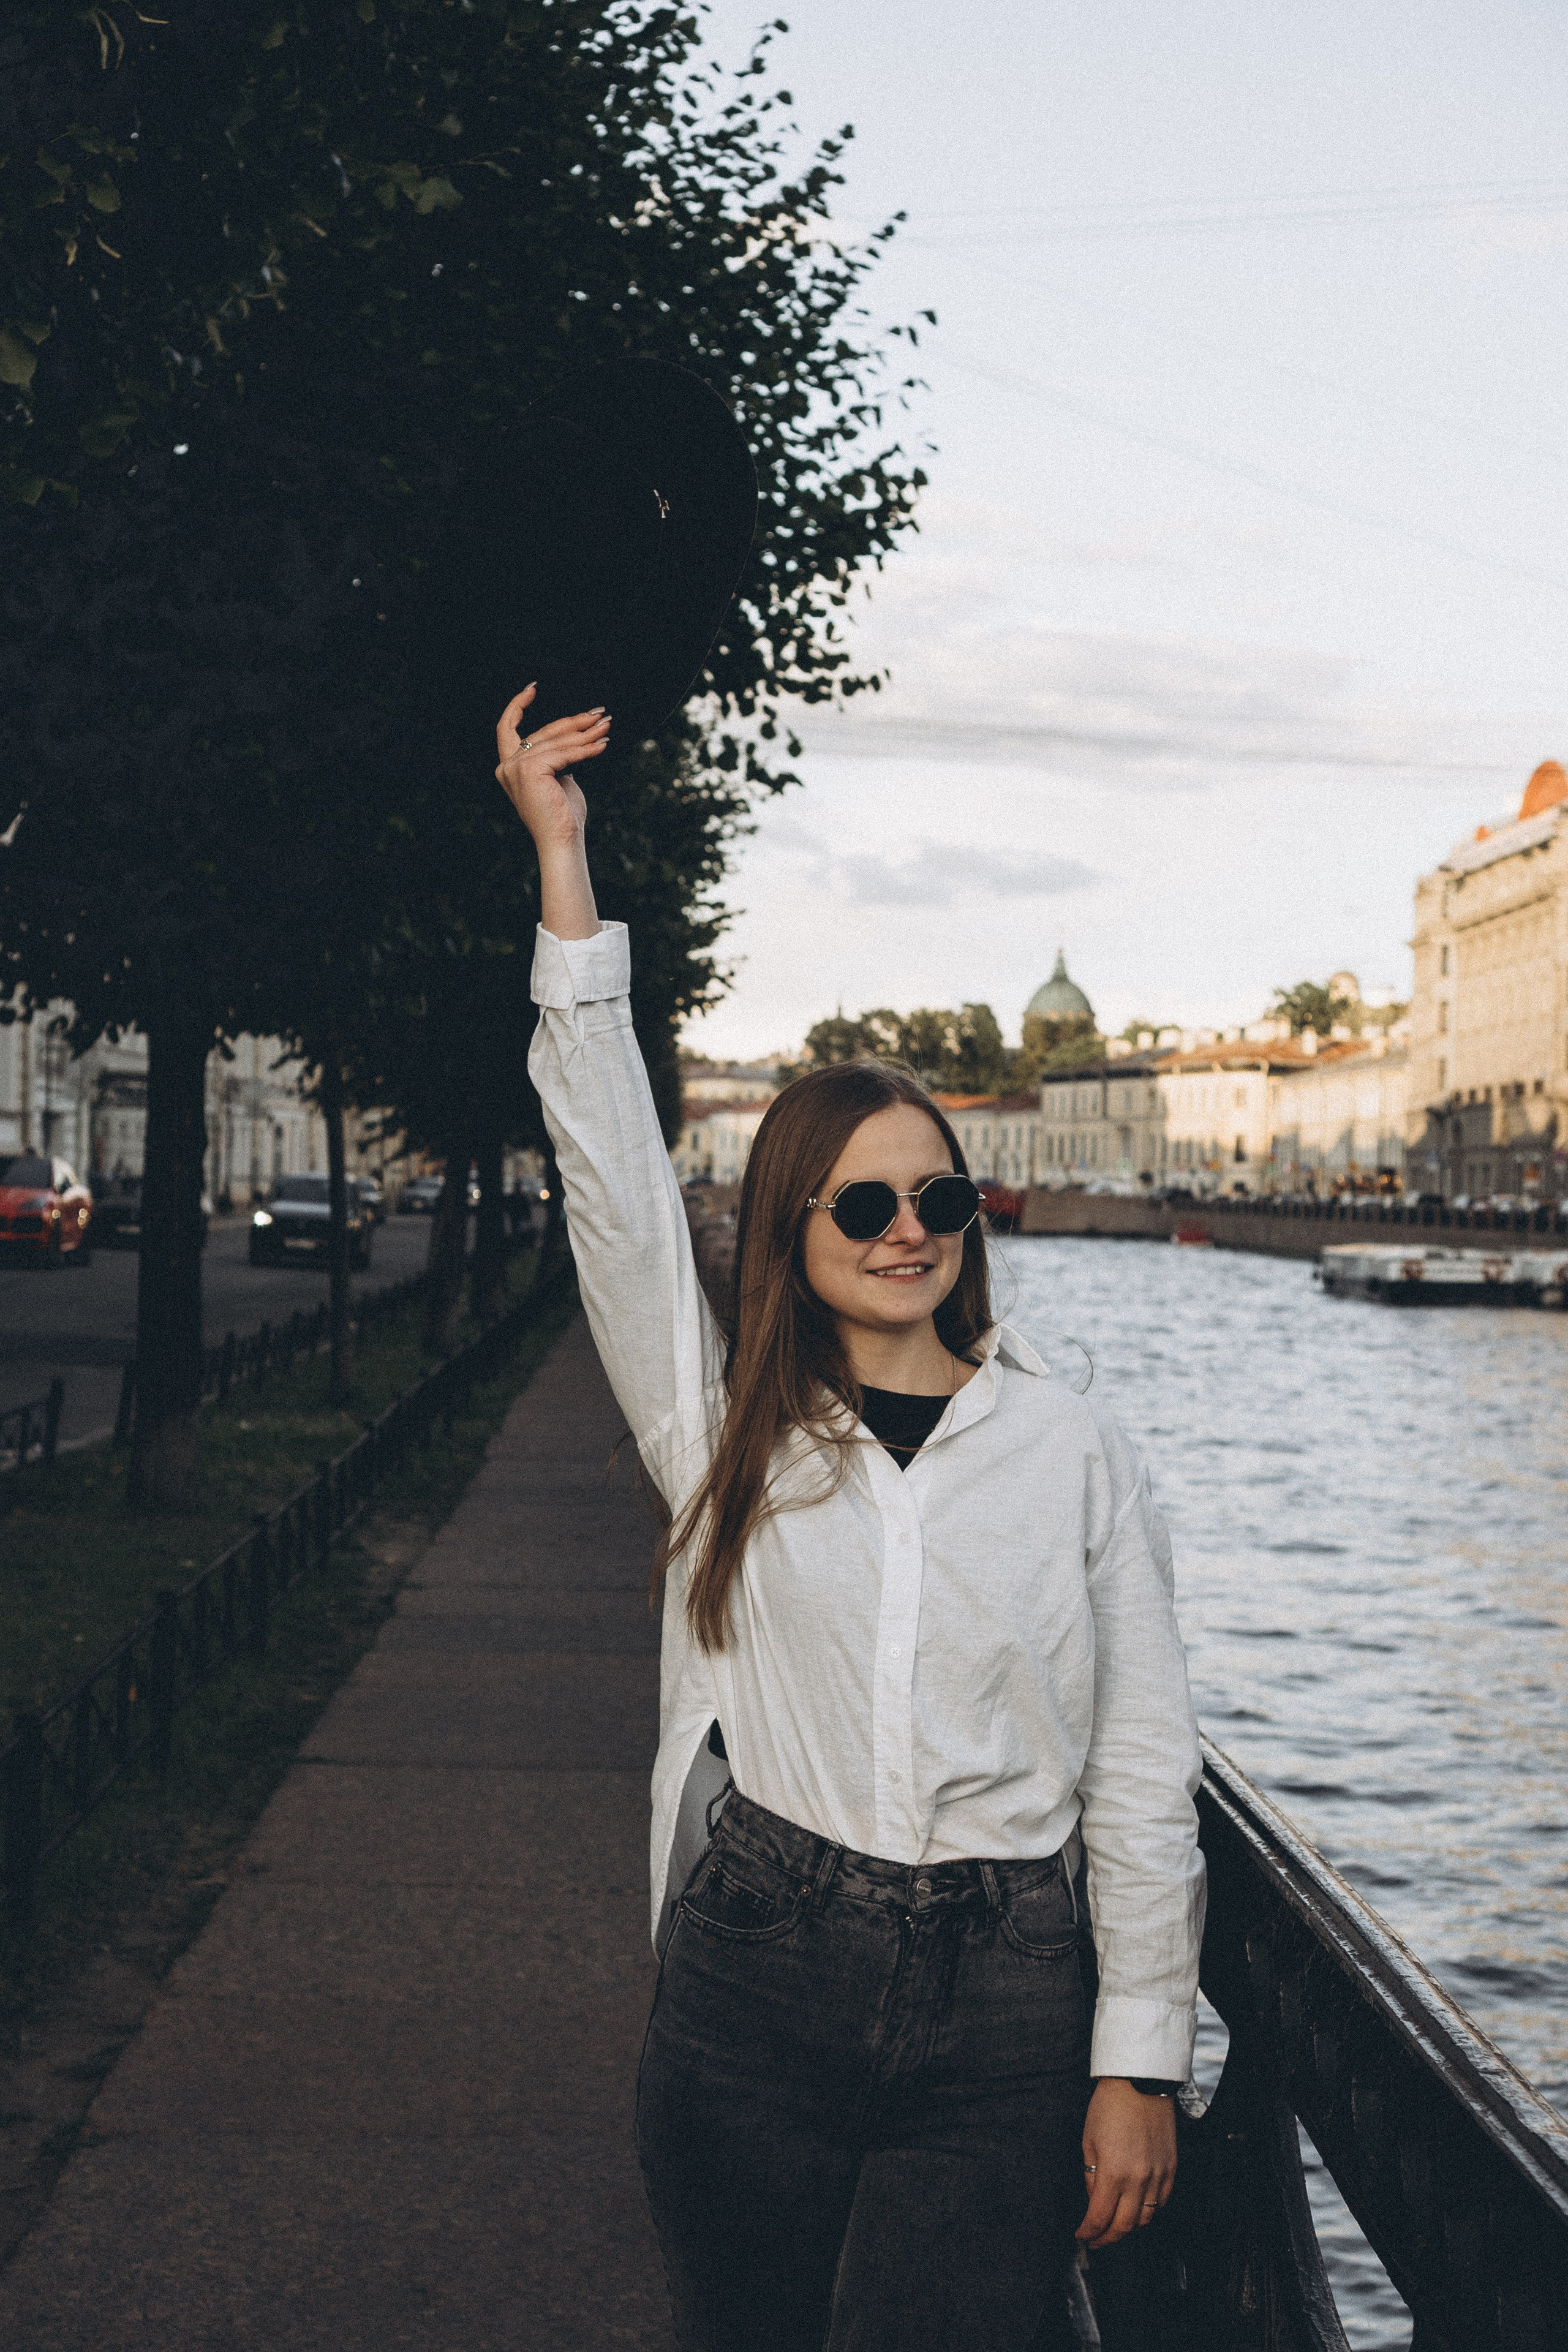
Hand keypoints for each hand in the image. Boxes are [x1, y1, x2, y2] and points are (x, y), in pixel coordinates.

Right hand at [494, 685, 610, 849]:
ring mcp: (515, 768)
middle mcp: (507, 766)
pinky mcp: (530, 770)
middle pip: (544, 733)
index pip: (506, 729)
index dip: (517, 705)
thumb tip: (576, 735)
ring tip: (606, 727)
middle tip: (599, 714)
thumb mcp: (558, 778)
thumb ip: (557, 757)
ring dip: (585, 734)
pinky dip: (585, 750)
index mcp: (508, 767)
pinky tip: (602, 746)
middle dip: (574, 722)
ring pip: (557, 743)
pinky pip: (563, 754)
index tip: (533, 688)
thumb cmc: (563, 815)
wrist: (561, 841)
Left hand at [1075, 2079, 1176, 2249]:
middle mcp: (1138, 2179)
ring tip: (1116, 2224)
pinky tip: (1138, 2205)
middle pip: (1124, 2226)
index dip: (1089, 2232)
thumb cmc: (1109, 2106)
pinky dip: (1150, 2209)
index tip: (1082, 2235)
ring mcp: (1159, 2175)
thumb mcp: (1089, 2141)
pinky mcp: (1172, 2168)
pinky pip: (1162, 2200)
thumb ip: (1091, 2176)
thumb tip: (1095, 2200)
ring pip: (1146, 2218)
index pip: (1100, 2218)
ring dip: (1129, 2226)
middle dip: (1108, 2238)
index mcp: (1112, 2173)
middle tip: (1097, 2240)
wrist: (1140, 2082)